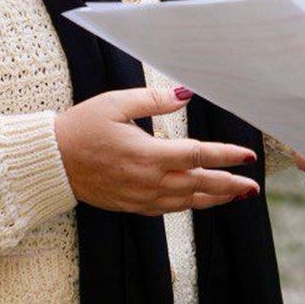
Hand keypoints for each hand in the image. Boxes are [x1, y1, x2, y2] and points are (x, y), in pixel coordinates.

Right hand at [54, 86, 259, 215]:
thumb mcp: (116, 103)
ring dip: (213, 199)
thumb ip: (154, 100)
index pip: (197, 156)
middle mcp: (147, 181)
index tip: (246, 156)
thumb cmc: (81, 128)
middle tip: (252, 185)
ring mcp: (139, 197)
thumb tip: (185, 94)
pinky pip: (168, 209)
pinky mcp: (131, 205)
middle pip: (198, 185)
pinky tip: (200, 201)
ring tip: (235, 196)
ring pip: (186, 202)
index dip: (225, 156)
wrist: (51, 161)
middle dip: (228, 185)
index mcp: (147, 155)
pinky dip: (189, 206)